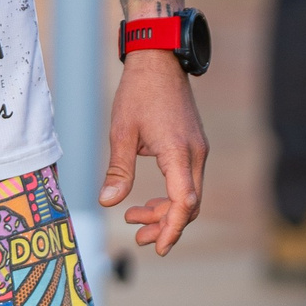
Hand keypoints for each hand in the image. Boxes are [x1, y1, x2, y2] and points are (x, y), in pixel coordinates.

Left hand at [100, 51, 207, 255]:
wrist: (159, 58)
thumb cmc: (139, 91)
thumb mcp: (122, 131)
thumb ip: (118, 170)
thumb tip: (107, 202)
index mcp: (178, 152)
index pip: (184, 202)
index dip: (172, 229)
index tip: (158, 247)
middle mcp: (195, 153)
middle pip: (189, 204)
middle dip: (164, 225)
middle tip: (136, 234)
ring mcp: (197, 149)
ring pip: (189, 193)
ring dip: (166, 211)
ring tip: (135, 216)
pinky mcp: (194, 144)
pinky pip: (187, 179)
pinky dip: (171, 195)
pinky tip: (148, 198)